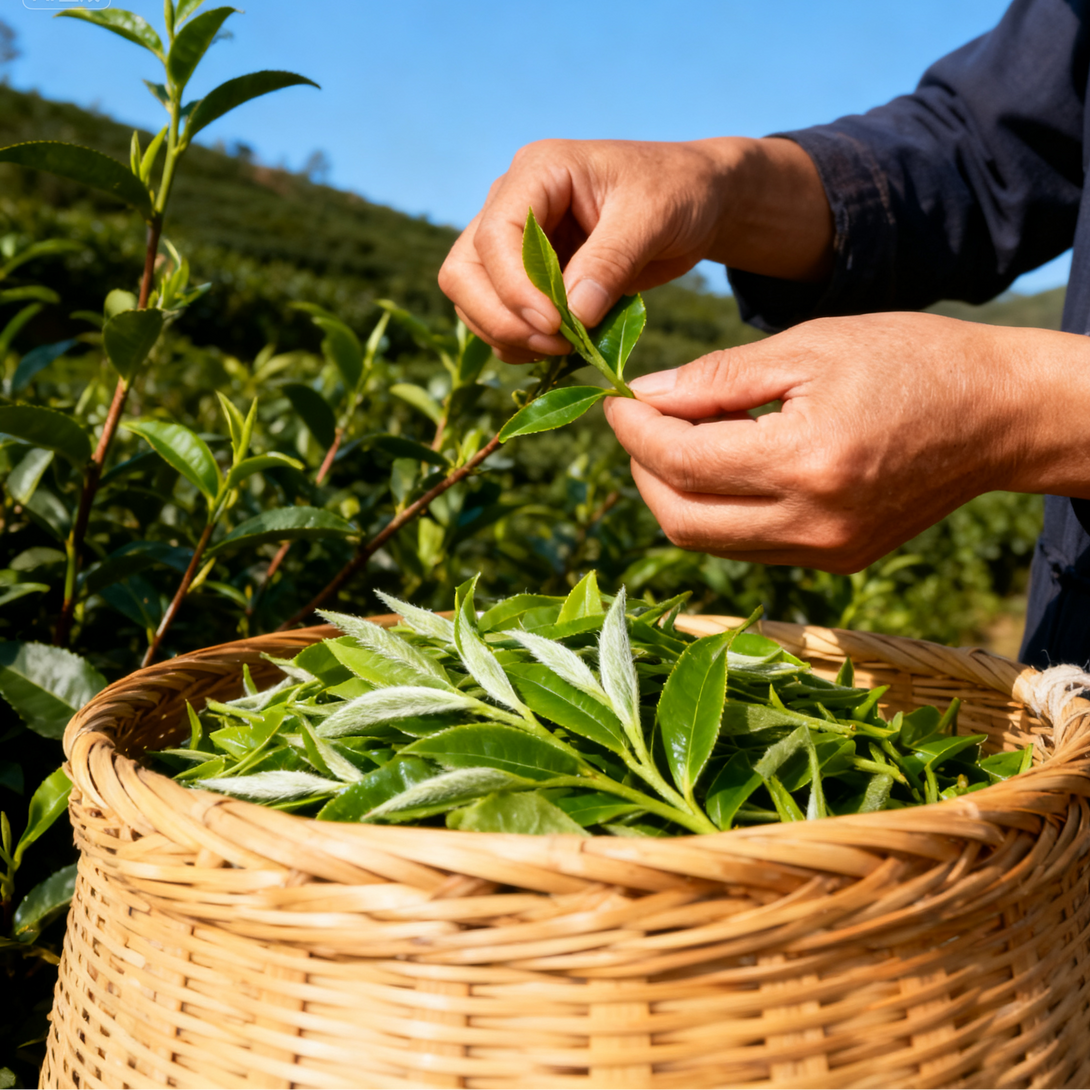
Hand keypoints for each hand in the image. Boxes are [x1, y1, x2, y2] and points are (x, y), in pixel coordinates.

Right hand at [439, 137, 832, 363]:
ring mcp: (512, 241)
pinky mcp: (524, 275)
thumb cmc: (678, 192)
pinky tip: (562, 347)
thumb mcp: (654, 217)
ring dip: (507, 335)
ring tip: (563, 348)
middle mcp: (511, 203)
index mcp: (538, 172)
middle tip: (556, 345)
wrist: (695, 201)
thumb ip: (611, 261)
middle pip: (464, 271)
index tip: (557, 325)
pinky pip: (497, 315)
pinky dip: (519, 341)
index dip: (515, 288)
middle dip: (502, 318)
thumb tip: (574, 313)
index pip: (493, 236)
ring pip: (471, 298)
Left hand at [604, 312, 1089, 571]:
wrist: (999, 415)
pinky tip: (724, 464)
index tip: (615, 399)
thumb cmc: (911, 361)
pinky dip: (716, 508)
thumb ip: (715, 379)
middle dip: (641, 469)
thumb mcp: (808, 347)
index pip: (679, 462)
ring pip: (706, 541)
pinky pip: (746, 545)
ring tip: (678, 437)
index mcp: (805, 463)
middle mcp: (812, 526)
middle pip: (679, 519)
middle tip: (638, 420)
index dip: (633, 431)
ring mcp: (824, 554)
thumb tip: (642, 395)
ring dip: (673, 492)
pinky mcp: (835, 564)